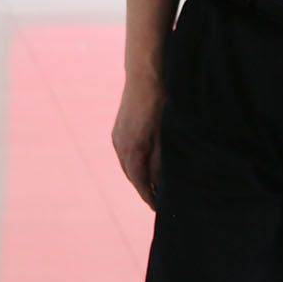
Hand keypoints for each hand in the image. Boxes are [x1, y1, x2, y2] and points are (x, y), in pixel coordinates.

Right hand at [112, 70, 163, 209]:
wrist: (145, 74)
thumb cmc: (160, 101)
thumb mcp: (165, 134)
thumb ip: (160, 159)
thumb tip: (159, 180)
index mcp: (131, 149)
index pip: (139, 182)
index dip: (149, 196)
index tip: (158, 208)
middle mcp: (120, 145)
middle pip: (132, 176)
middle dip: (144, 188)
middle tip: (158, 200)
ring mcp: (117, 136)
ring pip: (128, 165)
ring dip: (139, 175)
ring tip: (153, 184)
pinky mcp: (119, 128)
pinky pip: (125, 153)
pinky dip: (135, 162)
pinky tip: (146, 162)